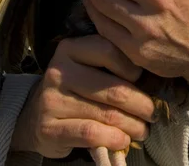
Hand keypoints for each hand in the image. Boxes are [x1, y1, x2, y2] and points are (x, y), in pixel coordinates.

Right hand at [10, 35, 154, 158]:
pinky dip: (113, 139)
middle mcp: (59, 71)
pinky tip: (123, 141)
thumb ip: (111, 63)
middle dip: (140, 103)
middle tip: (153, 113)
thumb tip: (151, 76)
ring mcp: (51, 100)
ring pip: (105, 114)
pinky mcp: (48, 128)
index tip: (144, 80)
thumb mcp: (87, 66)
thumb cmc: (74, 88)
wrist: (36, 114)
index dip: (132, 67)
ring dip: (132, 125)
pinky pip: (90, 133)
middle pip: (112, 88)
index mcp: (70, 48)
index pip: (108, 50)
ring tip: (143, 129)